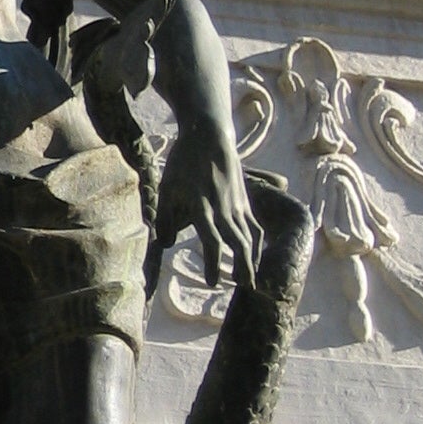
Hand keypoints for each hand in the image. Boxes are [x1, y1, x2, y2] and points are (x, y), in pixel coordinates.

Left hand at [155, 122, 261, 288]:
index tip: (212, 283)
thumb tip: (166, 245)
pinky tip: (254, 255)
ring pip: (250, 237)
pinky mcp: (244, 201)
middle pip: (239, 243)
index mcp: (202, 207)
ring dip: (251, 260)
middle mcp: (224, 209)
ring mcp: (237, 205)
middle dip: (242, 267)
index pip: (212, 242)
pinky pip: (255, 226)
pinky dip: (257, 244)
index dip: (213, 264)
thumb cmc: (183, 163)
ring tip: (250, 279)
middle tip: (243, 288)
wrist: (209, 136)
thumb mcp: (167, 188)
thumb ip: (165, 219)